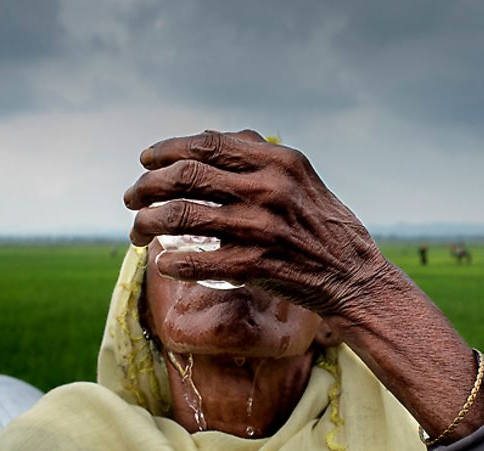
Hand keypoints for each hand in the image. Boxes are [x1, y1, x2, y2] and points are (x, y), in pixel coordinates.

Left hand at [124, 130, 387, 319]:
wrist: (352, 276)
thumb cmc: (322, 225)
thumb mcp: (299, 177)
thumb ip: (258, 157)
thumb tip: (210, 140)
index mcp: (278, 161)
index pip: (207, 145)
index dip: (167, 150)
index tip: (145, 160)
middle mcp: (268, 189)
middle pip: (185, 178)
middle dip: (146, 187)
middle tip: (131, 198)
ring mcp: (261, 228)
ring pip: (181, 218)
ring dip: (147, 224)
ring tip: (137, 231)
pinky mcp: (256, 266)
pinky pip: (197, 261)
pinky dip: (171, 263)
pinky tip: (162, 263)